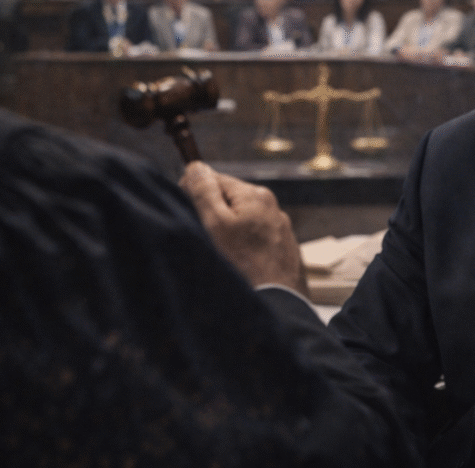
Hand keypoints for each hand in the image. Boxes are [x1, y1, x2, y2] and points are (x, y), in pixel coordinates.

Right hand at [179, 161, 307, 295]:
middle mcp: (273, 208)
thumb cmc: (242, 265)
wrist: (277, 306)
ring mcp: (281, 231)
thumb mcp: (214, 224)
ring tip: (224, 259)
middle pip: (229, 201)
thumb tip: (196, 168)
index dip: (195, 194)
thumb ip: (204, 191)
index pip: (214, 178)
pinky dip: (245, 251)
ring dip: (229, 236)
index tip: (189, 215)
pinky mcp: (284, 253)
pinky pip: (256, 244)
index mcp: (255, 194)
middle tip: (207, 241)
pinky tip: (240, 268)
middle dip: (214, 217)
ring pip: (243, 224)